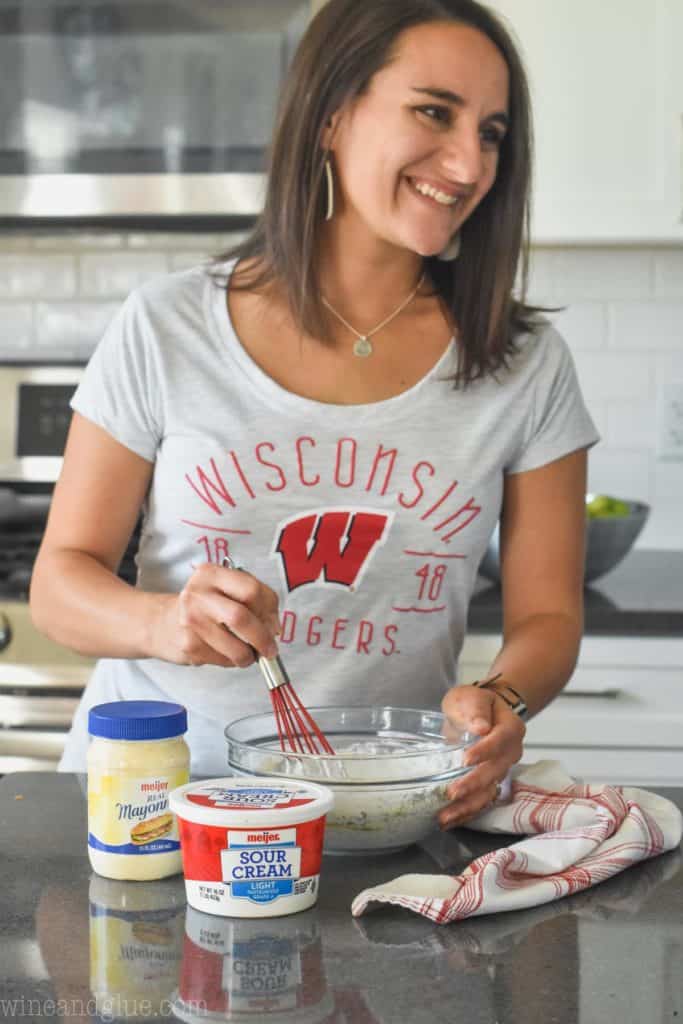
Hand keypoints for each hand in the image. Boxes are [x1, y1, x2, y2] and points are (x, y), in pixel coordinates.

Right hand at [149, 562, 280, 667]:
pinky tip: (226, 652)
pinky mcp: (188, 645)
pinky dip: (232, 660)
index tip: (273, 624)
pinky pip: (224, 659)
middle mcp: (197, 594)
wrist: (162, 623)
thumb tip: (273, 629)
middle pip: (242, 618)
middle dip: (263, 638)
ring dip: (249, 656)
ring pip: (236, 647)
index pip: (252, 590)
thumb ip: (255, 601)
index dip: (269, 610)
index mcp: (211, 574)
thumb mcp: (226, 590)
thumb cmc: (204, 606)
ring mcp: (190, 621)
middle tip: (270, 649)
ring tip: (248, 654)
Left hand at [437, 684, 524, 828]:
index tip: (465, 759)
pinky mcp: (490, 783)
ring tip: (444, 817)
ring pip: (489, 792)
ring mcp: (502, 770)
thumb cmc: (474, 704)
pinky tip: (448, 821)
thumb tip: (480, 727)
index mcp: (511, 728)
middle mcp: (511, 753)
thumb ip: (475, 709)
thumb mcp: (470, 697)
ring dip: (467, 806)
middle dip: (473, 784)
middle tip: (451, 793)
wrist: (480, 714)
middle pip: (495, 771)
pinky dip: (465, 813)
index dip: (484, 751)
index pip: (500, 741)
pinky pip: (481, 801)